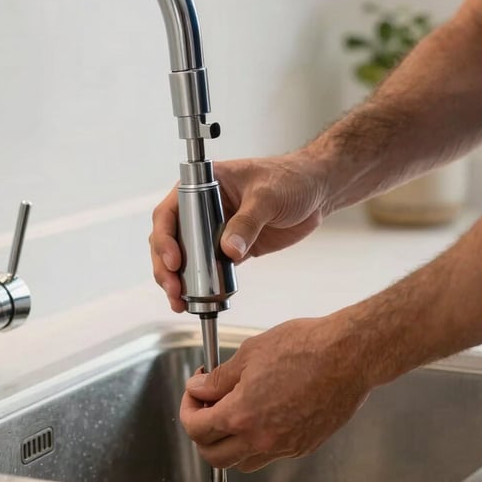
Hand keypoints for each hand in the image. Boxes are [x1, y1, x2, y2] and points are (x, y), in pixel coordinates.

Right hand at [150, 152, 328, 311]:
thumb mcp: (267, 196)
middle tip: (174, 289)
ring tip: (180, 302)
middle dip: (166, 267)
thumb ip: (248, 223)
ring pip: (184, 258)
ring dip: (178, 281)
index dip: (165, 238)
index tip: (174, 260)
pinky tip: (196, 302)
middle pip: (170, 240)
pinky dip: (200, 286)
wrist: (316, 191)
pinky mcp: (230, 249)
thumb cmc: (290, 179)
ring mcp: (214, 230)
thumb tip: (228, 251)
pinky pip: (207, 269)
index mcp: (203, 186)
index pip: (170, 212)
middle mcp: (202, 208)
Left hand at [179, 315, 370, 470]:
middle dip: (202, 433)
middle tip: (206, 406)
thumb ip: (219, 378)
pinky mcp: (303, 446)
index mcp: (241, 414)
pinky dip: (257, 441)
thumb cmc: (306, 347)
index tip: (194, 392)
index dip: (188, 408)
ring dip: (228, 443)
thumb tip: (200, 388)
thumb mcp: (250, 352)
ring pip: (241, 462)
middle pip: (213, 456)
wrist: (348, 356)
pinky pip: (269, 454)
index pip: (196, 428)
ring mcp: (284, 447)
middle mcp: (261, 439)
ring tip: (232, 412)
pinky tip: (262, 413)